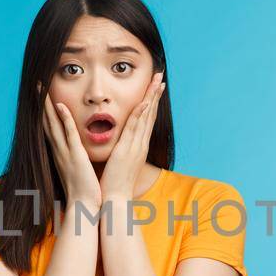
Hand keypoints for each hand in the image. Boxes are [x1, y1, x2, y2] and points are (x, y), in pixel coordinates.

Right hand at [40, 85, 101, 207]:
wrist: (83, 207)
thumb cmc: (82, 191)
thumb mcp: (77, 171)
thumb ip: (74, 160)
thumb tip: (76, 155)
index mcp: (60, 153)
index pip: (51, 128)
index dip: (45, 112)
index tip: (42, 97)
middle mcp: (59, 150)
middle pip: (47, 122)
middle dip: (41, 103)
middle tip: (36, 85)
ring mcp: (65, 152)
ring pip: (54, 124)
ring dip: (47, 105)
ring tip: (42, 88)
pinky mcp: (75, 156)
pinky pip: (68, 134)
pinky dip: (63, 119)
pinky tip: (59, 105)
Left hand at [99, 72, 164, 199]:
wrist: (115, 200)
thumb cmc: (115, 183)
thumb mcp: (119, 162)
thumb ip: (121, 150)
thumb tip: (119, 142)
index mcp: (138, 146)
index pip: (146, 119)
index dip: (151, 101)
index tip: (155, 86)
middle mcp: (140, 144)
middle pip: (150, 114)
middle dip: (155, 93)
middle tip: (160, 75)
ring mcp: (136, 147)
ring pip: (145, 117)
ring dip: (151, 98)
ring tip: (157, 81)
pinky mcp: (127, 151)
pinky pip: (134, 130)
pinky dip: (140, 115)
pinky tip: (144, 102)